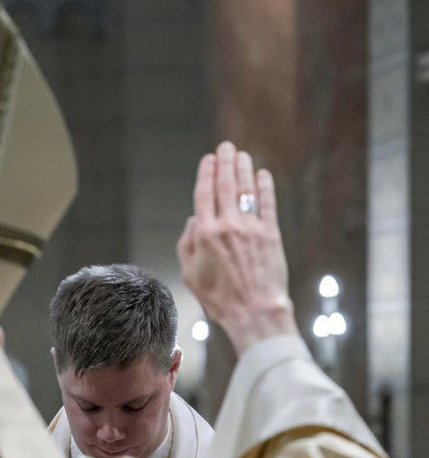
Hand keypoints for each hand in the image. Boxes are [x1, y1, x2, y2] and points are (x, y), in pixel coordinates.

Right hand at [177, 141, 298, 354]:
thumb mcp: (189, 273)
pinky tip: (263, 175)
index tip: (208, 159)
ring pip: (246, 190)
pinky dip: (265, 187)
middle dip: (225, 162)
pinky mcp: (271, 234)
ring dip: (243, 169)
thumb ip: (186, 244)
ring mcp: (251, 228)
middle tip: (226, 147)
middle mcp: (227, 225)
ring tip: (242, 155)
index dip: (206, 173)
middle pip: (225, 185)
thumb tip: (193, 221)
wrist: (254, 310)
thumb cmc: (219, 297)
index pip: (204, 193)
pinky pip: (268, 204)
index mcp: (205, 234)